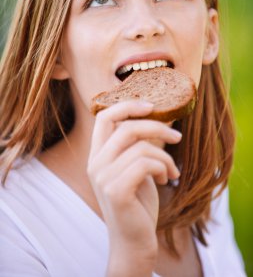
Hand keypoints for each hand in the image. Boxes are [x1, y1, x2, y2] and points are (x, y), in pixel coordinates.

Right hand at [87, 100, 181, 275]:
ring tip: (172, 170)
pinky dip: (164, 168)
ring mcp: (103, 176)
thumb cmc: (137, 201)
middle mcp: (95, 162)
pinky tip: (167, 179)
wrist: (134, 239)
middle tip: (177, 137)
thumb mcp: (135, 167)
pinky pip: (146, 164)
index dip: (128, 106)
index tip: (152, 106)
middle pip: (127, 127)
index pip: (104, 116)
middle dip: (158, 128)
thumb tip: (155, 117)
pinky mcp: (116, 190)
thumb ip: (136, 145)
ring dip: (165, 156)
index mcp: (97, 154)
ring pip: (141, 146)